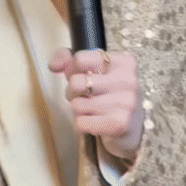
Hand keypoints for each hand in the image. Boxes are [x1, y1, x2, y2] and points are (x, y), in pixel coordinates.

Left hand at [49, 48, 144, 163]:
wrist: (131, 127)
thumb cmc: (108, 94)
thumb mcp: (93, 69)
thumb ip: (69, 59)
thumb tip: (54, 66)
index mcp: (124, 62)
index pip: (80, 59)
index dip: (73, 70)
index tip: (83, 76)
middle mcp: (128, 80)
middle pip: (76, 82)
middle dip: (74, 92)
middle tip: (87, 96)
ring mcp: (126, 102)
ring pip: (76, 105)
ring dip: (79, 110)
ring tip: (93, 109)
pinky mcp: (119, 124)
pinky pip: (81, 123)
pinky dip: (82, 124)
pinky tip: (95, 121)